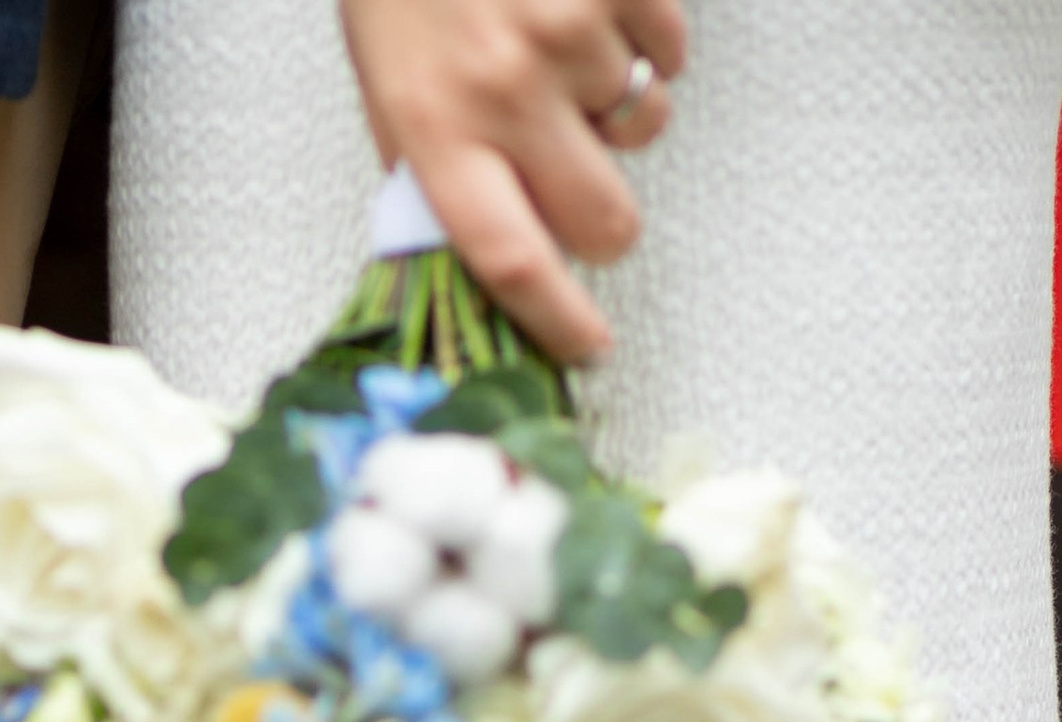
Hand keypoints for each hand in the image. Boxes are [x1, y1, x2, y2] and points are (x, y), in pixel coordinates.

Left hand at [338, 0, 688, 363]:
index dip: (558, 322)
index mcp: (434, 129)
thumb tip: (483, 258)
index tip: (588, 347)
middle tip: (583, 180)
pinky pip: (671, 45)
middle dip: (607, 218)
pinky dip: (647, 33)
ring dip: (617, 99)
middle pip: (604, 219)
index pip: (508, 264)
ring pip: (642, 121)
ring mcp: (569, 30)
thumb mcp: (390, 80)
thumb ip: (437, 170)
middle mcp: (503, 89)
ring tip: (564, 45)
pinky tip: (597, 2)